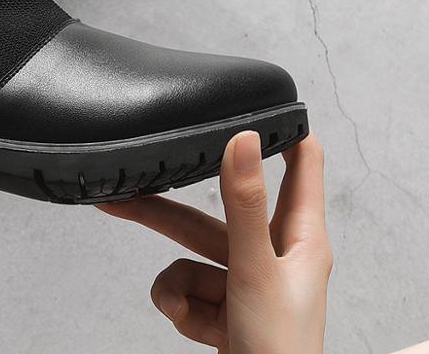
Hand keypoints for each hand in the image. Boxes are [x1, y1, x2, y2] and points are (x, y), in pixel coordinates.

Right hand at [99, 132, 331, 353]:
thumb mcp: (254, 271)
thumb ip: (243, 204)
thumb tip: (243, 139)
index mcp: (301, 238)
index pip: (301, 164)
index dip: (283, 130)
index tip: (261, 100)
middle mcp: (276, 256)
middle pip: (216, 214)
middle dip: (169, 211)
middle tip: (127, 192)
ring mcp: (249, 286)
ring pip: (191, 257)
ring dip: (177, 286)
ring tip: (186, 312)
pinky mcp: (227, 314)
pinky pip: (187, 291)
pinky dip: (181, 309)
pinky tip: (194, 328)